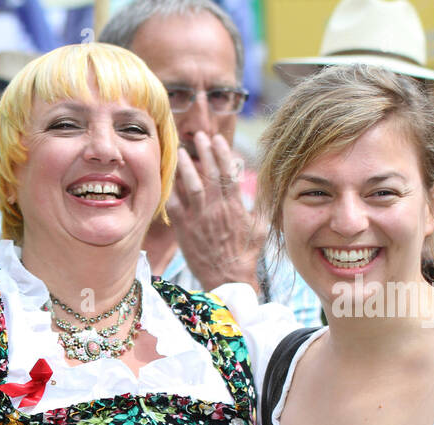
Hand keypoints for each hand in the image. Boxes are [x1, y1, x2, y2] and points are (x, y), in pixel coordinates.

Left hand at [164, 132, 264, 291]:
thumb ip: (261, 204)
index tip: (218, 139)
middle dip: (205, 152)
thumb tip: (264, 184)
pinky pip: (175, 206)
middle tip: (199, 136)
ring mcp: (199, 218)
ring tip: (182, 152)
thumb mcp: (261, 227)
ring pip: (191, 186)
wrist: (227, 279)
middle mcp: (216, 209)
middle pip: (210, 174)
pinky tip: (169, 180)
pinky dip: (172, 191)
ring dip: (186, 167)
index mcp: (235, 206)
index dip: (222, 153)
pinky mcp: (184, 229)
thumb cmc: (246, 254)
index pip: (228, 173)